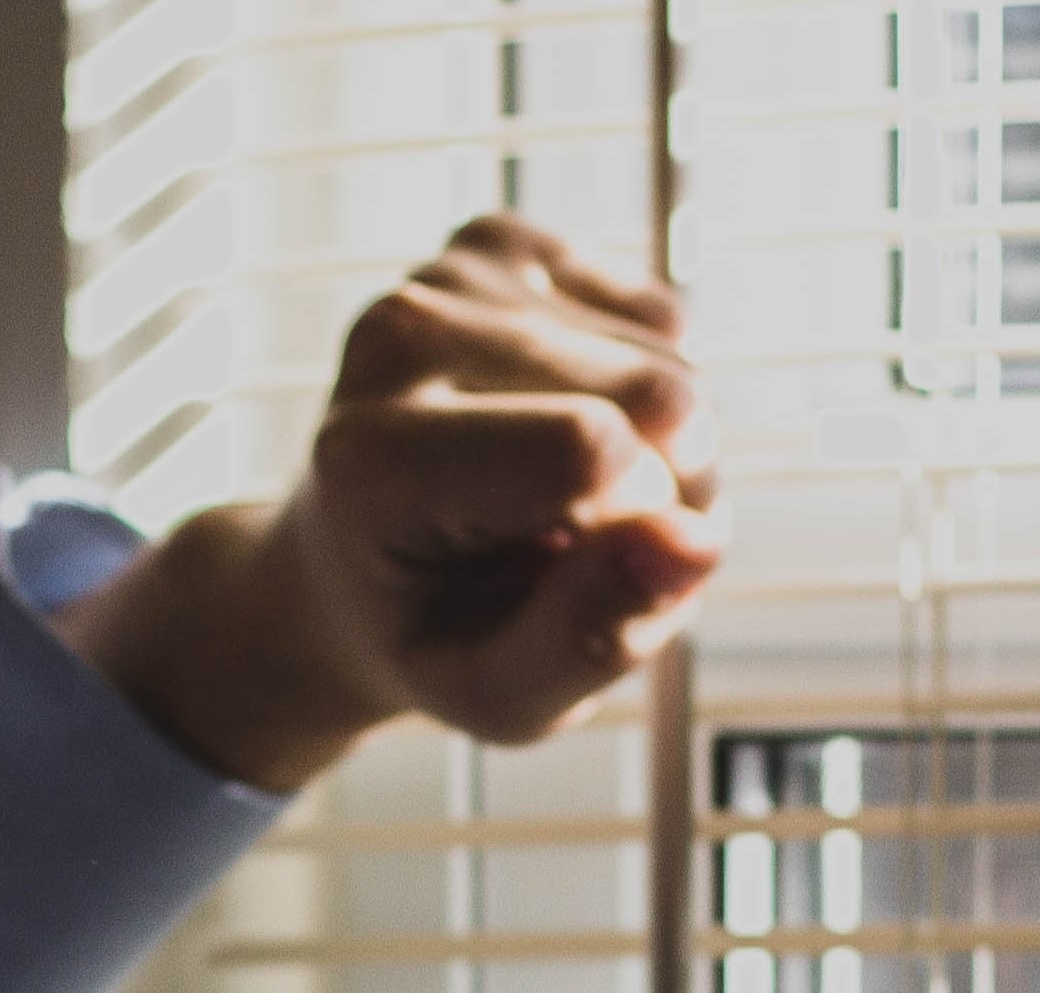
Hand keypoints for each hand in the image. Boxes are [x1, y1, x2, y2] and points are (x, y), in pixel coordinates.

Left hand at [57, 216, 717, 790]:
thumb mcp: (496, 697)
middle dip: (670, 490)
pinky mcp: (498, 246)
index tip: (586, 574)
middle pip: (658, 395)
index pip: (592, 450)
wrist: (348, 568)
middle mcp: (399, 336)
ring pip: (671, 357)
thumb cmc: (428, 634)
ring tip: (574, 501)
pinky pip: (659, 317)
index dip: (640, 529)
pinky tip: (573, 426)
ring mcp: (447, 276)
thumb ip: (588, 641)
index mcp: (375, 458)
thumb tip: (691, 543)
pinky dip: (646, 387)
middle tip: (590, 547)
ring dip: (663, 450)